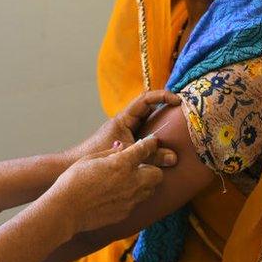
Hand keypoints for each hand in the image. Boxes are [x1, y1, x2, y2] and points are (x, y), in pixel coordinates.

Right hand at [42, 136, 164, 238]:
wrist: (66, 209)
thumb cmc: (73, 181)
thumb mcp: (90, 159)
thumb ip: (110, 153)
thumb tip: (122, 149)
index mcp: (122, 164)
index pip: (145, 150)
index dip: (150, 144)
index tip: (151, 142)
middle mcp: (131, 182)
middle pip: (157, 174)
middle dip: (152, 168)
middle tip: (139, 166)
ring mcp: (130, 199)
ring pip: (150, 190)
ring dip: (144, 183)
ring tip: (130, 181)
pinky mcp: (125, 212)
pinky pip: (136, 202)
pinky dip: (132, 196)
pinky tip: (117, 194)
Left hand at [65, 90, 180, 167]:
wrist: (75, 165)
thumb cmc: (95, 155)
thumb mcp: (126, 154)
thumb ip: (149, 155)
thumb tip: (174, 157)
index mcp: (124, 118)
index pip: (145, 99)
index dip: (162, 96)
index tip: (177, 101)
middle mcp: (126, 124)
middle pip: (150, 111)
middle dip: (167, 110)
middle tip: (186, 114)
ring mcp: (127, 134)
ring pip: (149, 126)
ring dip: (163, 128)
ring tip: (182, 133)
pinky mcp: (127, 146)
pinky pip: (146, 140)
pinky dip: (156, 143)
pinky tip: (167, 152)